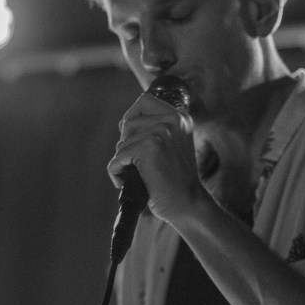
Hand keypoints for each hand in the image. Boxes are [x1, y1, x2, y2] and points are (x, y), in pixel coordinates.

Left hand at [108, 90, 197, 223]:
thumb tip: (123, 124)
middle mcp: (173, 119)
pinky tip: (127, 182)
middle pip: (129, 121)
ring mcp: (162, 132)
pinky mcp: (149, 148)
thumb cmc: (176, 180)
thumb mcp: (172, 146)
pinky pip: (118, 157)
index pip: (144, 101)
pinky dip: (116, 172)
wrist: (188, 203)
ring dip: (122, 161)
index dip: (131, 118)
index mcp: (180, 117)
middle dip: (125, 143)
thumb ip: (155, 130)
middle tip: (136, 163)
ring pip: (122, 142)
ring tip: (135, 175)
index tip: (131, 139)